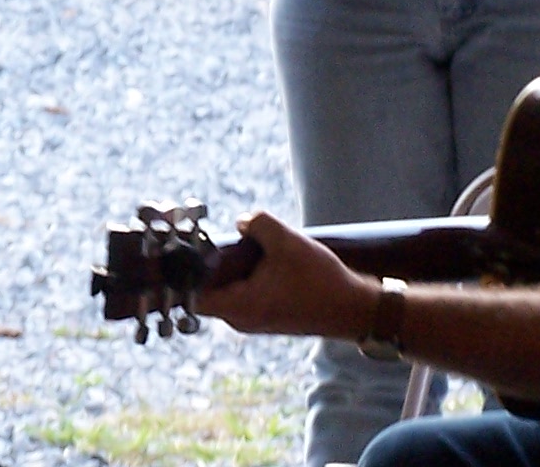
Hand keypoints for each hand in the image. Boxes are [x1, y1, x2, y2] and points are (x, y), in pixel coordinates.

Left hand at [194, 212, 378, 340]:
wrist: (353, 310)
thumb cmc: (320, 281)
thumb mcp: (287, 243)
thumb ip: (259, 224)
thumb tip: (242, 222)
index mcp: (239, 307)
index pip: (192, 296)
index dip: (186, 273)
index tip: (190, 248)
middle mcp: (242, 317)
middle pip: (211, 288)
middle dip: (217, 261)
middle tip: (228, 237)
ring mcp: (255, 317)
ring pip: (231, 287)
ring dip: (238, 265)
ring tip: (256, 244)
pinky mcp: (269, 312)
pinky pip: (248, 290)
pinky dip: (253, 272)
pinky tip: (271, 256)